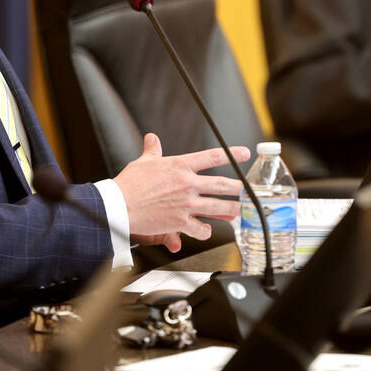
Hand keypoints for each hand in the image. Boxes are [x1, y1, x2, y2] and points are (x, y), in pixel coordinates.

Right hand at [114, 133, 246, 251]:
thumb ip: (152, 150)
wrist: (119, 205)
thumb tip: (152, 138)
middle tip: (251, 190)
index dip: (231, 154)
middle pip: (221, 184)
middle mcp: (187, 183)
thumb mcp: (143, 163)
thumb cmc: (129, 184)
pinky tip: (207, 231)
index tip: (244, 153)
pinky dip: (205, 231)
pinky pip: (200, 229)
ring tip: (242, 212)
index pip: (212, 156)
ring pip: (217, 207)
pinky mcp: (180, 221)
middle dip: (240, 187)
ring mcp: (186, 203)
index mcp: (180, 165)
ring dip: (232, 210)